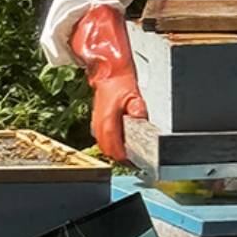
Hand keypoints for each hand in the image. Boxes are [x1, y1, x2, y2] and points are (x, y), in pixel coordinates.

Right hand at [71, 5, 148, 161]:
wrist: (108, 75)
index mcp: (108, 120)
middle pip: (109, 152)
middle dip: (122, 158)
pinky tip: (122, 146)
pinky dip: (112, 146)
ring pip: (105, 148)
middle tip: (136, 162)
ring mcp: (96, 126)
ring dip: (116, 153)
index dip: (126, 158)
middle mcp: (99, 126)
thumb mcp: (133, 94)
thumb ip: (137, 107)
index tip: (136, 162)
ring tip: (131, 156)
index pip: (115, 148)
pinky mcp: (97, 126)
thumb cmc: (121, 85)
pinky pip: (104, 142)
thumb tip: (139, 115)